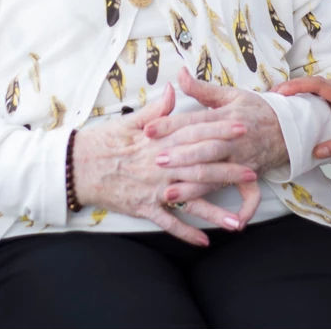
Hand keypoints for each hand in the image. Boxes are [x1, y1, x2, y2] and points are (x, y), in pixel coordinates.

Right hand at [71, 83, 257, 245]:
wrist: (78, 166)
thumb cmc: (104, 141)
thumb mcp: (131, 121)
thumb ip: (157, 108)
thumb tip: (173, 88)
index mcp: (159, 141)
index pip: (195, 135)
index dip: (220, 131)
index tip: (241, 128)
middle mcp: (160, 166)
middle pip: (199, 169)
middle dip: (227, 171)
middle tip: (252, 172)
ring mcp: (153, 189)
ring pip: (189, 201)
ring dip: (214, 212)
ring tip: (238, 220)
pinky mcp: (143, 207)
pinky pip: (168, 223)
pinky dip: (185, 233)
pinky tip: (205, 241)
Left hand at [140, 69, 288, 226]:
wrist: (288, 126)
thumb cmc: (254, 109)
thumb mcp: (229, 94)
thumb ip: (202, 88)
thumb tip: (179, 74)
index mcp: (226, 117)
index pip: (194, 121)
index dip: (171, 125)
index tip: (148, 130)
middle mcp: (233, 140)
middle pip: (205, 149)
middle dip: (181, 156)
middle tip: (157, 161)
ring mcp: (243, 160)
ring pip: (217, 175)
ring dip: (195, 187)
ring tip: (170, 194)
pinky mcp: (252, 174)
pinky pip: (250, 194)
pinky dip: (245, 209)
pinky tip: (233, 223)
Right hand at [275, 76, 330, 157]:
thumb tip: (316, 151)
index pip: (318, 85)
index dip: (298, 86)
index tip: (281, 91)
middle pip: (316, 82)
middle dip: (295, 85)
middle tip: (276, 94)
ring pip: (322, 87)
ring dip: (303, 88)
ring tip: (286, 98)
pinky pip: (327, 94)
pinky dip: (313, 95)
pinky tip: (308, 106)